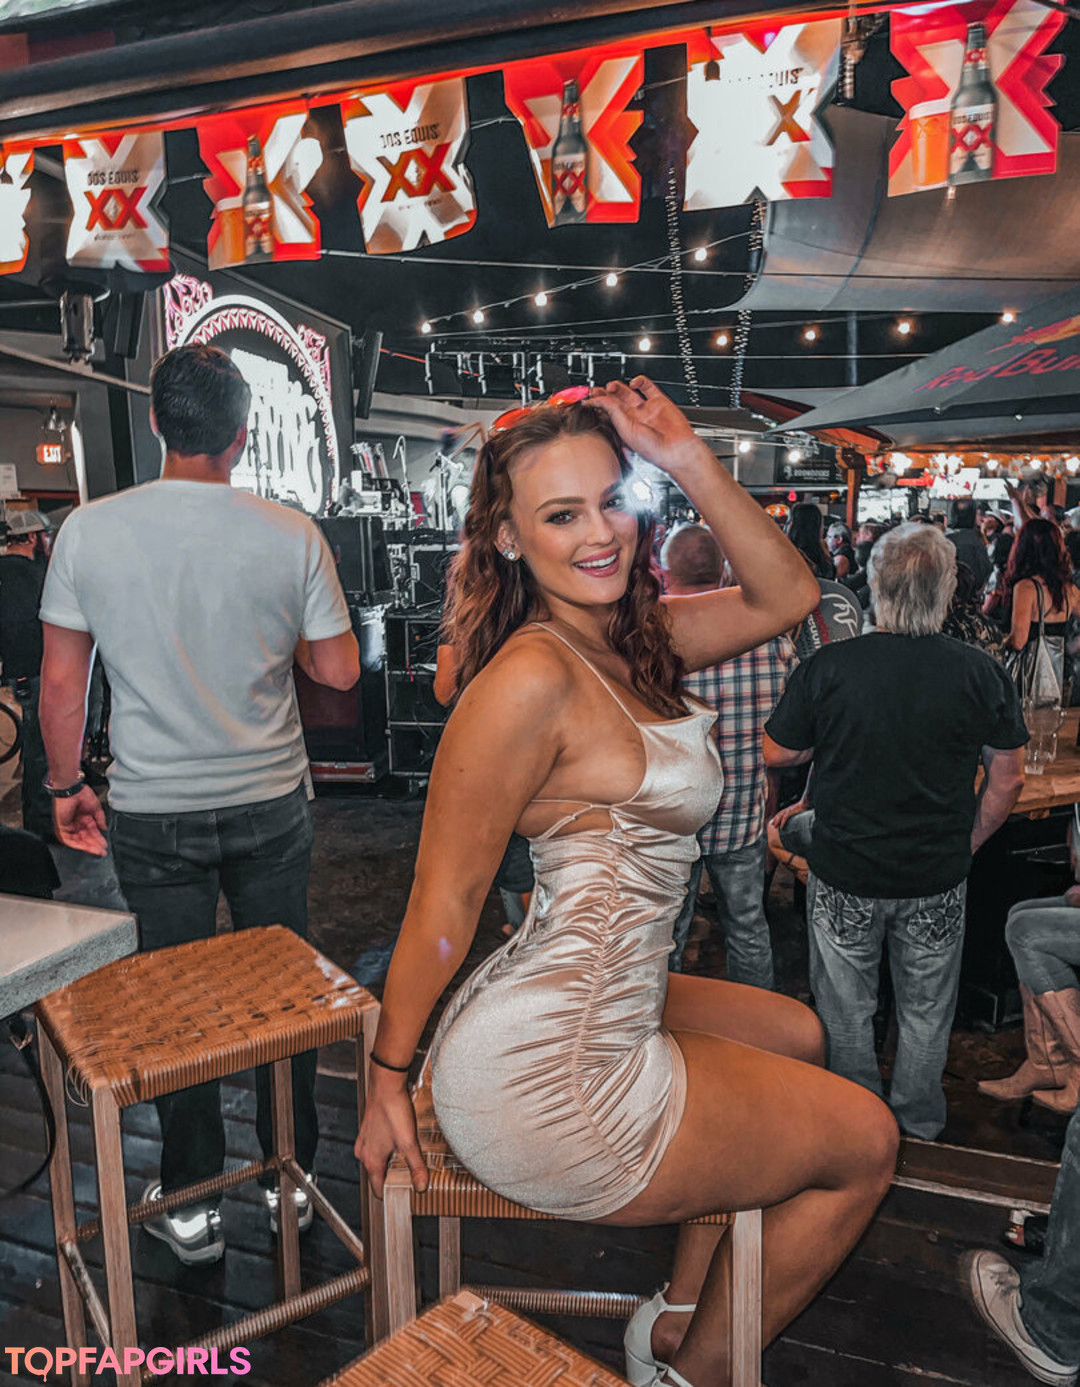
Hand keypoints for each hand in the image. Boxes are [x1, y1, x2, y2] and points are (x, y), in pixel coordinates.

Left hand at [54, 784, 106, 855]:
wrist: (72, 790)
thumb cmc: (82, 794)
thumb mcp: (96, 808)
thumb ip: (100, 819)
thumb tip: (104, 828)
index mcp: (84, 819)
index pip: (92, 833)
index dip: (99, 840)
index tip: (105, 846)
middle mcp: (77, 824)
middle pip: (86, 838)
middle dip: (94, 846)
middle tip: (102, 851)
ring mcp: (69, 826)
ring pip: (78, 841)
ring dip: (88, 847)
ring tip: (97, 851)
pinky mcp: (62, 828)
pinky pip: (68, 840)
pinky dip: (77, 845)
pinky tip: (85, 848)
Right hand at [354, 1077, 428, 1198]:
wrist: (386, 1084)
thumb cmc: (393, 1110)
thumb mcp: (409, 1142)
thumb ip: (416, 1166)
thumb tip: (421, 1185)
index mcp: (371, 1160)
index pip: (377, 1189)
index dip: (390, 1194)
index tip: (402, 1197)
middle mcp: (364, 1152)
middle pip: (377, 1174)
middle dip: (392, 1176)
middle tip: (409, 1176)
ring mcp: (365, 1139)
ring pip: (377, 1159)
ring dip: (390, 1160)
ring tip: (406, 1156)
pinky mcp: (369, 1128)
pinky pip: (376, 1146)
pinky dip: (386, 1148)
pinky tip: (398, 1140)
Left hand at [589, 377, 704, 478]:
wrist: (676, 449)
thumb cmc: (653, 449)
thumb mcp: (625, 430)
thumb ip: (613, 412)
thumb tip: (600, 399)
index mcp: (624, 427)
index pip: (606, 411)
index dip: (596, 404)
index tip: (586, 399)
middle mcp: (634, 418)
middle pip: (614, 400)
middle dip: (603, 393)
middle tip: (595, 389)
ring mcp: (646, 409)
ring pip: (628, 392)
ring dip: (617, 386)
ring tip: (610, 386)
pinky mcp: (658, 401)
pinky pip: (647, 387)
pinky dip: (639, 381)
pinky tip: (633, 383)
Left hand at [769, 800, 808, 829]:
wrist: (804, 803)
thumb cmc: (802, 807)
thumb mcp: (796, 811)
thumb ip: (793, 813)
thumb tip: (794, 818)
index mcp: (787, 809)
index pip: (780, 814)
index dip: (776, 818)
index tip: (774, 822)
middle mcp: (786, 810)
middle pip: (778, 815)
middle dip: (774, 820)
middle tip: (772, 825)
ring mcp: (787, 810)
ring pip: (780, 817)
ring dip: (776, 822)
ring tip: (775, 827)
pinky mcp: (790, 812)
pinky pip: (784, 818)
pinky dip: (782, 823)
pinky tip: (781, 827)